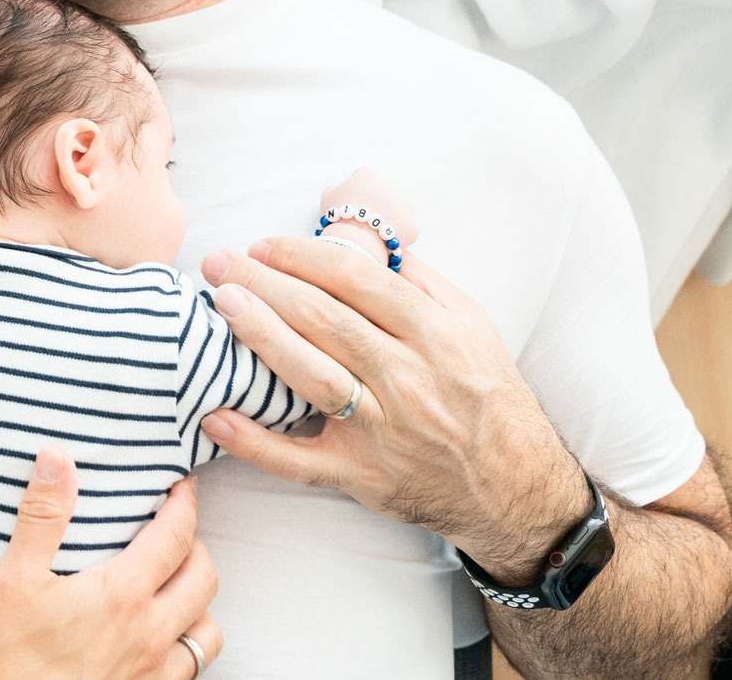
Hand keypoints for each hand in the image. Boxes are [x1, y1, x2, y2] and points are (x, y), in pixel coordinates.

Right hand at [0, 448, 221, 679]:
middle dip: (196, 543)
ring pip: (208, 626)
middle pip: (205, 576)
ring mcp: (153, 670)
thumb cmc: (9, 659)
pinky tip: (163, 632)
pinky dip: (188, 640)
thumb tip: (58, 459)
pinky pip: (191, 666)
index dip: (184, 503)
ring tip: (173, 580)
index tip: (181, 485)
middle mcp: (150, 632)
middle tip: (173, 526)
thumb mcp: (13, 580)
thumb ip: (41, 517)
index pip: (176, 536)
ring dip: (198, 596)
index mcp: (123, 595)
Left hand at [197, 236, 587, 581]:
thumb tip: (369, 241)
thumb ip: (420, 283)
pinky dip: (254, 442)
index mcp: (436, 336)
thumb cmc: (487, 399)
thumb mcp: (473, 328)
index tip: (264, 245)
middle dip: (266, 283)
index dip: (304, 256)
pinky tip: (215, 415)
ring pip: (312, 376)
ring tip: (221, 305)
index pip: (358, 281)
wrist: (517, 490)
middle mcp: (409, 380)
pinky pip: (299, 461)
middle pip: (325, 320)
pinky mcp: (361, 476)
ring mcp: (383, 431)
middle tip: (219, 262)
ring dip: (260, 337)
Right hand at [314, 167, 422, 257]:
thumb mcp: (327, 197)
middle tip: (364, 218)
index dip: (358, 190)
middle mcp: (389, 186)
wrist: (355, 240)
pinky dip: (398, 235)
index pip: (364, 177)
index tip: (353, 201)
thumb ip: (334, 190)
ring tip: (376, 231)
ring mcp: (403, 205)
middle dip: (377, 203)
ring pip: (400, 209)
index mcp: (367, 176)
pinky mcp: (411, 226)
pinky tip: (385, 241)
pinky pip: (406, 230)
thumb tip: (337, 191)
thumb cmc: (339, 217)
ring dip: (392, 216)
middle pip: (384, 192)